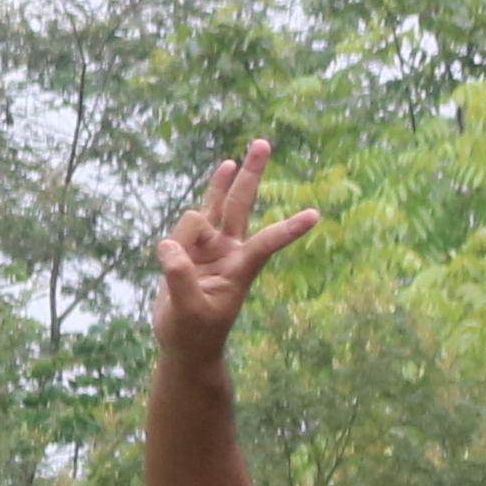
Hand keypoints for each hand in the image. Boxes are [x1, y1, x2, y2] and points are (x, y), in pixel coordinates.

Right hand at [152, 142, 318, 354]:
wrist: (185, 343)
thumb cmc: (193, 334)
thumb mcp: (188, 311)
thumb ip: (180, 277)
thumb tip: (169, 245)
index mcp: (241, 270)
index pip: (268, 243)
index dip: (289, 229)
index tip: (316, 215)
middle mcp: (230, 251)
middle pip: (242, 204)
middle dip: (251, 174)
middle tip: (263, 142)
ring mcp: (211, 245)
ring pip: (206, 211)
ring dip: (189, 228)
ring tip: (183, 261)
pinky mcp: (191, 245)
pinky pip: (193, 216)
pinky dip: (195, 209)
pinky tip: (225, 168)